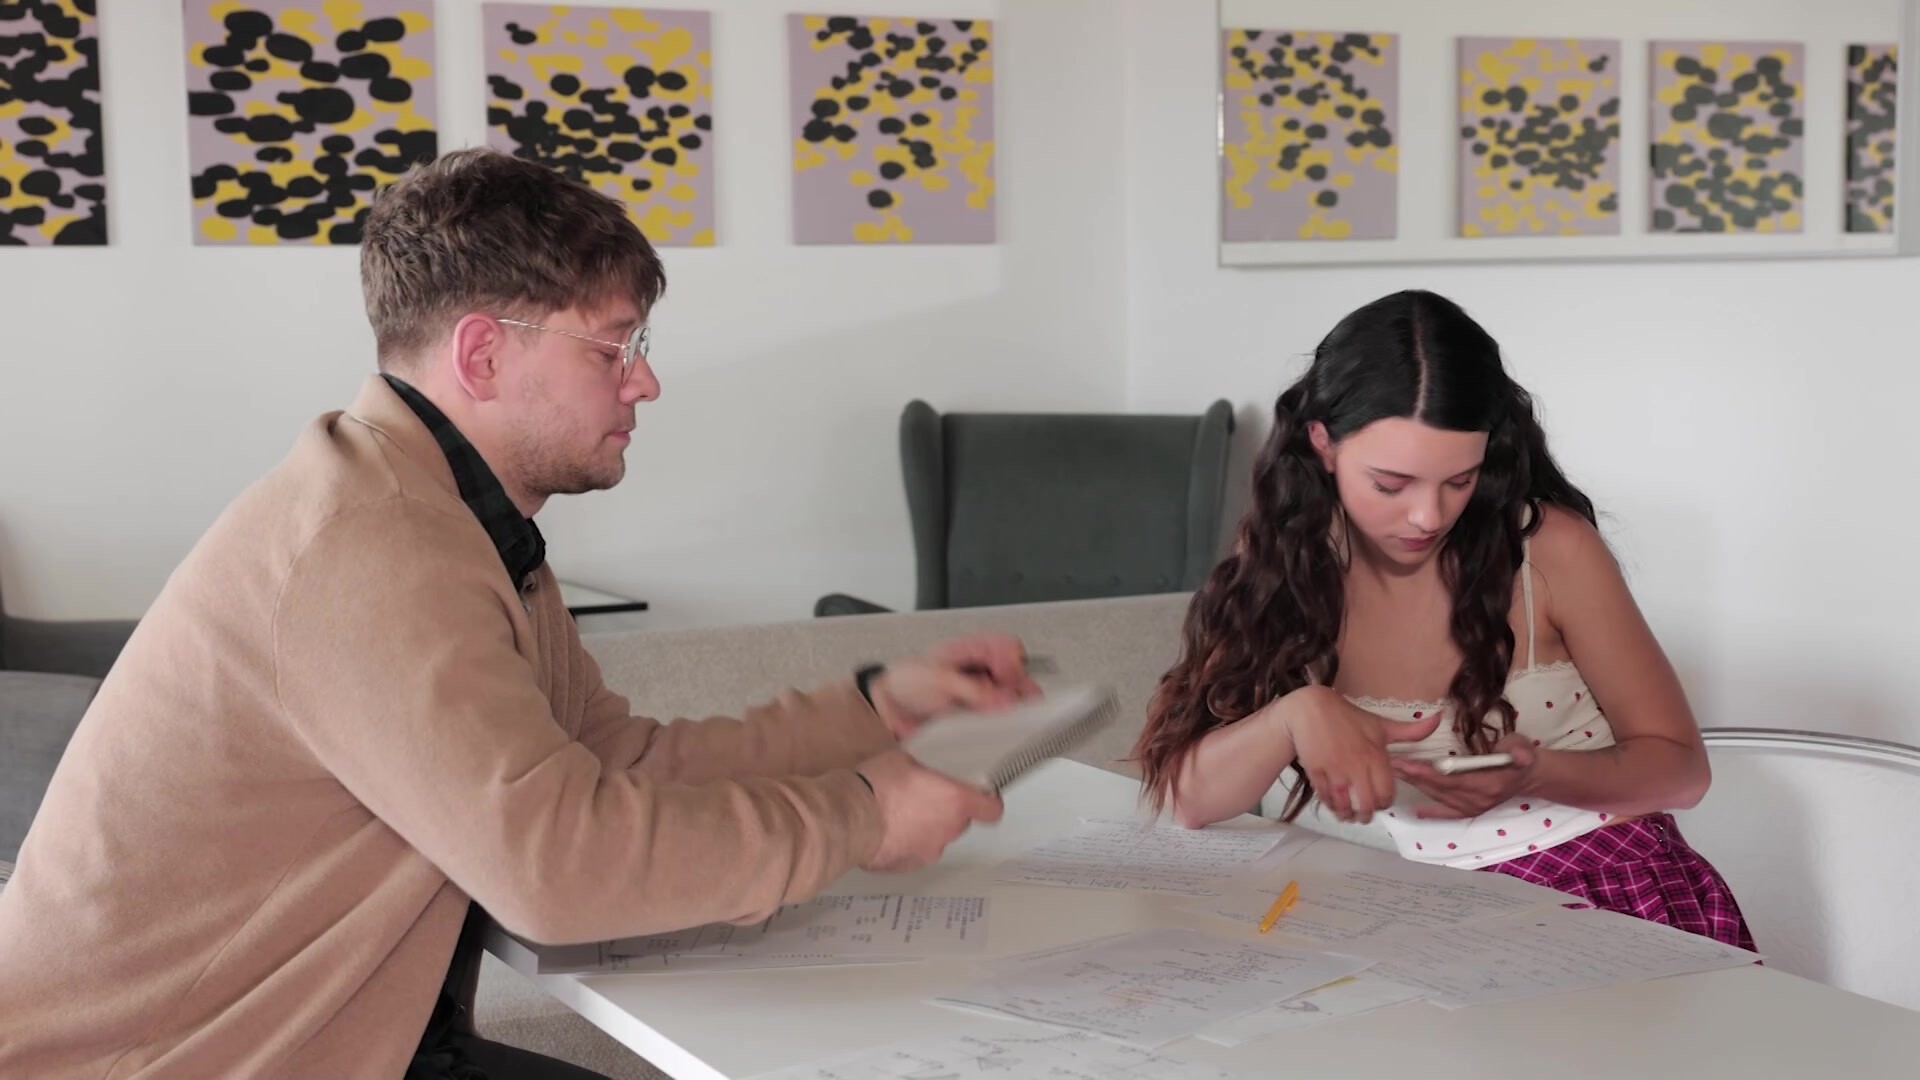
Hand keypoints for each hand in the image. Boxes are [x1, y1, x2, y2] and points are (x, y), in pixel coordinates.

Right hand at [856, 748, 1005, 871]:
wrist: (848, 818)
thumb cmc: (875, 787)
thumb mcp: (904, 760)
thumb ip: (925, 770)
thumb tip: (922, 769)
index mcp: (955, 801)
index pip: (992, 810)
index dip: (989, 804)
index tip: (983, 799)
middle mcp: (948, 829)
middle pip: (960, 822)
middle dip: (946, 811)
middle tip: (925, 798)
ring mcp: (929, 850)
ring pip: (936, 837)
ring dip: (925, 828)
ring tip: (900, 814)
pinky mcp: (907, 864)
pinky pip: (914, 852)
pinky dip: (905, 844)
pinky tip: (888, 830)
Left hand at [867, 634, 1042, 738]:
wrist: (887, 706)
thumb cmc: (906, 681)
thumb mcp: (939, 680)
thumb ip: (973, 689)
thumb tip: (1005, 698)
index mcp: (971, 649)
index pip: (1008, 647)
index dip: (1013, 663)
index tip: (1008, 682)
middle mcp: (980, 670)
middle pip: (1016, 674)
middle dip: (1020, 690)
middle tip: (1016, 707)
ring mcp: (979, 692)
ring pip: (1010, 697)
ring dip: (1012, 709)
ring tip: (1008, 721)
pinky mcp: (975, 713)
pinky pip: (996, 718)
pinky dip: (1000, 724)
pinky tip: (995, 731)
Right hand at [1281, 686, 1442, 824]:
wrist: (1310, 709)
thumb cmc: (1349, 717)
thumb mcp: (1381, 724)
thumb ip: (1411, 731)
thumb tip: (1439, 719)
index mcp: (1376, 757)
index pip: (1386, 793)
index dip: (1385, 803)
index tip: (1381, 803)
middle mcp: (1357, 767)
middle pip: (1366, 805)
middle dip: (1366, 815)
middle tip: (1365, 816)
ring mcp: (1335, 771)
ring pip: (1344, 805)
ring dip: (1347, 815)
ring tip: (1349, 816)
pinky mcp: (1316, 772)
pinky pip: (1325, 798)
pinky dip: (1331, 807)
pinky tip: (1334, 806)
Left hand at [1389, 734, 1538, 819]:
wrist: (1528, 776)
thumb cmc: (1520, 755)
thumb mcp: (1522, 747)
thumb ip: (1519, 750)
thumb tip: (1519, 754)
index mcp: (1488, 784)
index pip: (1452, 780)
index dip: (1429, 773)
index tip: (1408, 764)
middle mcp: (1478, 800)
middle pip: (1440, 789)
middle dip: (1414, 777)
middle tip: (1392, 764)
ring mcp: (1474, 808)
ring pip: (1439, 797)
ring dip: (1417, 786)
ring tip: (1396, 772)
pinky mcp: (1471, 810)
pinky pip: (1448, 813)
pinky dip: (1432, 812)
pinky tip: (1416, 811)